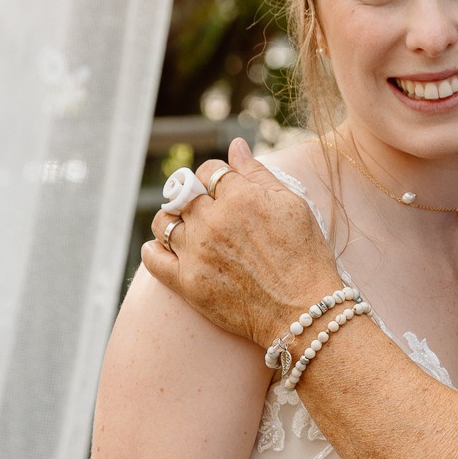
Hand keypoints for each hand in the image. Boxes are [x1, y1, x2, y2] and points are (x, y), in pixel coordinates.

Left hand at [142, 139, 345, 347]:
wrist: (304, 312)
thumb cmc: (305, 258)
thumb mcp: (292, 206)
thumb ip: (258, 174)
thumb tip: (235, 146)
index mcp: (239, 197)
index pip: (209, 171)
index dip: (216, 179)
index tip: (223, 191)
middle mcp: (213, 221)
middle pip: (183, 193)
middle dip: (193, 198)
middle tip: (206, 212)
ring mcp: (197, 253)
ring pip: (164, 222)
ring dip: (171, 220)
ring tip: (186, 230)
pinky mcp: (188, 284)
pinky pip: (153, 259)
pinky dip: (152, 250)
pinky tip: (162, 248)